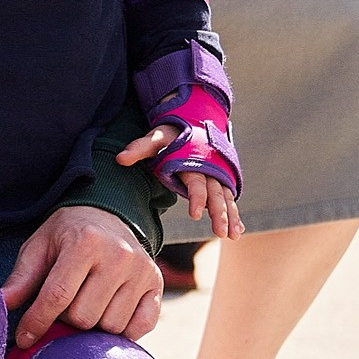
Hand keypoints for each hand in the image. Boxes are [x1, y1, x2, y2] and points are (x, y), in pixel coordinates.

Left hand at [3, 203, 163, 347]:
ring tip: (87, 304)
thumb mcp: (40, 246)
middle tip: (64, 306)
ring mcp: (142, 271)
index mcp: (86, 242)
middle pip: (85, 317)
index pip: (58, 296)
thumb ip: (23, 277)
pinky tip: (110, 312)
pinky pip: (139, 327)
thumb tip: (2, 304)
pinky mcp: (157, 284)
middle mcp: (119, 255)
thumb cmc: (68, 234)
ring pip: (111, 326)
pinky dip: (122, 330)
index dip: (38, 322)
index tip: (25, 339)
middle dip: (67, 320)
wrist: (109, 214)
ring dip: (93, 326)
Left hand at [115, 124, 244, 238]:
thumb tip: (120, 159)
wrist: (191, 122)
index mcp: (194, 160)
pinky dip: (234, 213)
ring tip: (233, 236)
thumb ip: (139, 148)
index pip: (197, 182)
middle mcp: (209, 168)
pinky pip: (228, 198)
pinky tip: (238, 230)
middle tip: (221, 233)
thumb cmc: (171, 134)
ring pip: (226, 198)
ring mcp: (216, 175)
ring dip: (231, 217)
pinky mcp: (220, 181)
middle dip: (220, 213)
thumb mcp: (155, 138)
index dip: (197, 198)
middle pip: (216, 193)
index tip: (195, 215)